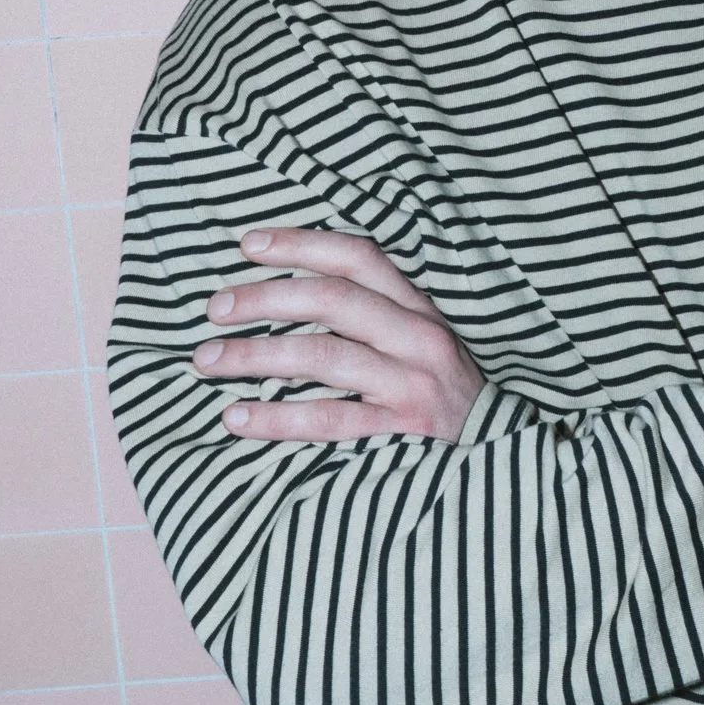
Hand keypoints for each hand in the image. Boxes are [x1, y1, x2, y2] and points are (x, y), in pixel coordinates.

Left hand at [193, 228, 483, 442]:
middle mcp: (419, 338)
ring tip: (207, 361)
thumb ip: (375, 317)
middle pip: (331, 299)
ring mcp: (412, 385)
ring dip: (254, 356)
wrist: (496, 459)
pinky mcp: (402, 433)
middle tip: (214, 309)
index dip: (299, 244)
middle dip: (263, 299)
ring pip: (322, 356)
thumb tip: (289, 295)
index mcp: (419, 309)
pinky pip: (328, 419)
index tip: (247, 244)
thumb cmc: (442, 398)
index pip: (358, 258)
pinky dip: (276, 417)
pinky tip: (236, 419)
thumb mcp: (422, 344)